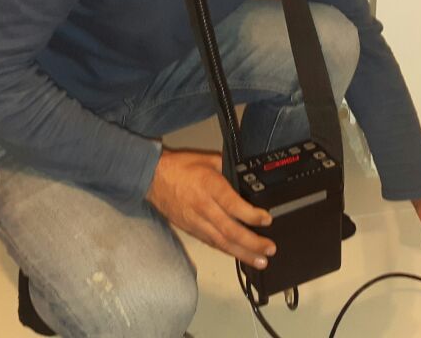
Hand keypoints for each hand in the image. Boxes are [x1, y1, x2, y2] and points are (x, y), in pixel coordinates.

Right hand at [146, 149, 275, 269]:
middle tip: (269, 249)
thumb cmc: (180, 167)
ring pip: (221, 242)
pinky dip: (227, 251)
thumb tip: (247, 177)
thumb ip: (229, 168)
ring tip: (260, 261)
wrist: (152, 178)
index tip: (266, 220)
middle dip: (252, 243)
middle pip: (229, 230)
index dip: (251, 215)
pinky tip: (240, 256)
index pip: (232, 205)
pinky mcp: (191, 230)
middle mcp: (203, 207)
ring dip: (242, 253)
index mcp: (209, 186)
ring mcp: (196, 222)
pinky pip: (212, 243)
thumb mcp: (208, 160)